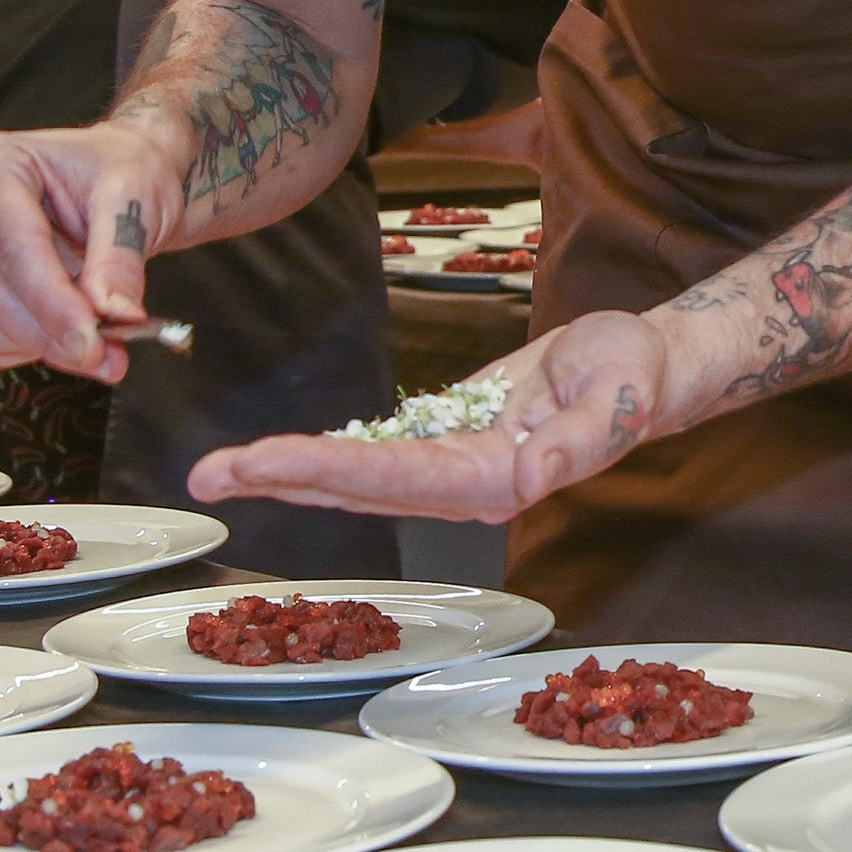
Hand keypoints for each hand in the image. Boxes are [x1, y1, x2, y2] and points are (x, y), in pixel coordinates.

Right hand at [0, 122, 182, 383]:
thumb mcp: (135, 200)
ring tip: (104, 344)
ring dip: (45, 347)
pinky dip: (30, 350)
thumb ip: (120, 256)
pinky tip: (70, 332)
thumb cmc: (122, 172)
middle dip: (53, 333)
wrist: (117, 178)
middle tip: (111, 355)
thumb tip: (113, 312)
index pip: (14, 248)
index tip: (91, 341)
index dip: (52, 303)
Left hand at [187, 308, 669, 521]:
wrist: (642, 364)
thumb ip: (581, 439)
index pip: (400, 478)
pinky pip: (373, 452)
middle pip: (360, 488)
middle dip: (283, 480)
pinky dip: (321, 455)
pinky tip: (275, 459)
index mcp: (499, 480)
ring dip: (287, 474)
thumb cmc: (636, 374)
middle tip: (208, 476)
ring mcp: (449, 467)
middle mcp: (463, 485)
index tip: (270, 462)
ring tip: (218, 472)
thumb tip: (533, 477)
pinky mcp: (444, 440)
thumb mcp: (621, 393)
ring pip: (356, 476)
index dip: (331, 471)